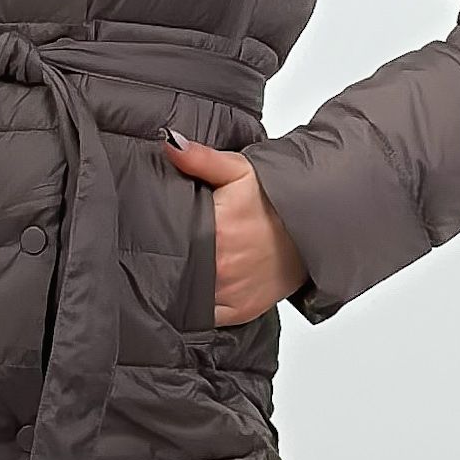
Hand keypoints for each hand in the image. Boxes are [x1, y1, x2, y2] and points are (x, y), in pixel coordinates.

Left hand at [158, 128, 308, 322]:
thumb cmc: (276, 199)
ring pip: (187, 296)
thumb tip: (168, 142)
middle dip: (165, 260)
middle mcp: (221, 268)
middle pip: (175, 269)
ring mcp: (231, 293)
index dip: (153, 237)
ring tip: (174, 270)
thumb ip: (200, 158)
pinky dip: (198, 307)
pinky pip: (207, 316)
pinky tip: (192, 291)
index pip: (168, 241)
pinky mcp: (241, 311)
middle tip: (156, 251)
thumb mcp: (239, 170)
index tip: (143, 233)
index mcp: (216, 232)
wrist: (316, 228)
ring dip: (179, 286)